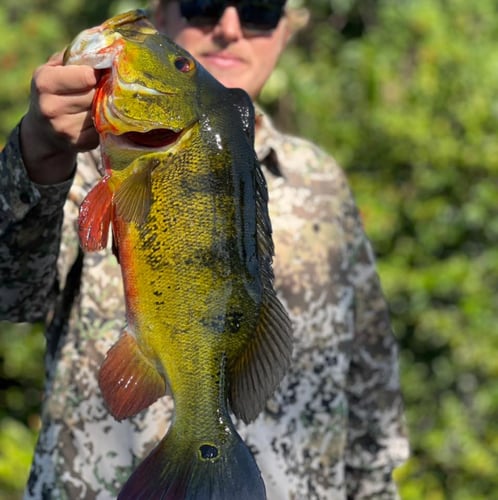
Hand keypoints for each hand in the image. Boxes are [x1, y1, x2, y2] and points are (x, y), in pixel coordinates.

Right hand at [20, 52, 100, 184]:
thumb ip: (76, 55)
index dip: (99, 74)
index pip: (86, 77)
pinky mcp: (79, 144)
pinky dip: (106, 123)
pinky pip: (104, 129)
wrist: (43, 131)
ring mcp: (65, 128)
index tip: (103, 72)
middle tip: (109, 87)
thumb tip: (105, 43)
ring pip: (102, 113)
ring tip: (103, 102)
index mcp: (44, 82)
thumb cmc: (54, 91)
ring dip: (106, 107)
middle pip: (96, 95)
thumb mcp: (55, 69)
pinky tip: (101, 118)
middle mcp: (51, 107)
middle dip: (104, 90)